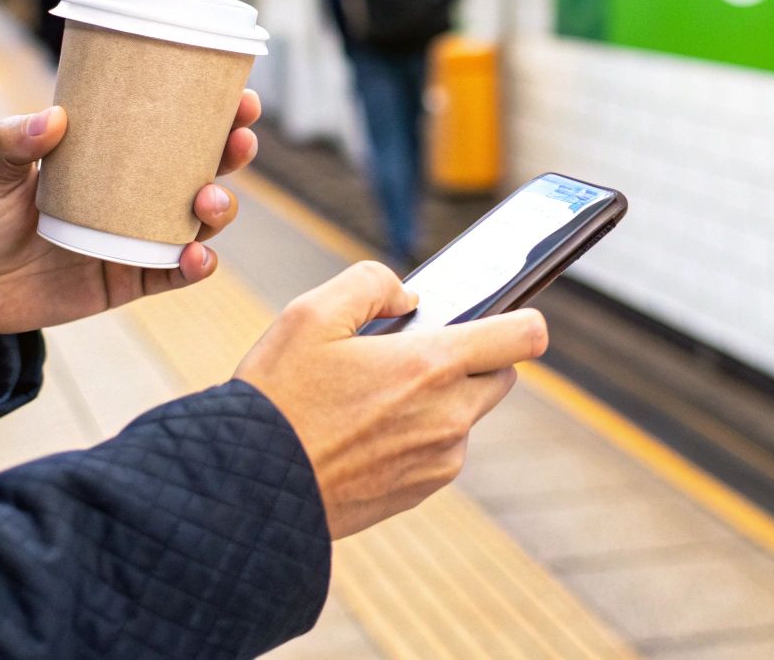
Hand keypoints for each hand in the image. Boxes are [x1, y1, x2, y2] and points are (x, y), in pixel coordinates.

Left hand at [0, 90, 261, 340]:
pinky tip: (197, 258)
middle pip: (200, 168)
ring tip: (208, 202)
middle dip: (231, 153)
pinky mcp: (126, 280)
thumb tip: (54, 117)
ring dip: (219, 209)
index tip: (238, 96)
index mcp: (107, 156)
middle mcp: (131, 194)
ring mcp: (133, 238)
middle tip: (239, 140)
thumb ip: (10, 143)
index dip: (211, 112)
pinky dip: (194, 267)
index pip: (168, 126)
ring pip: (197, 222)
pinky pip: (172, 274)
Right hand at [235, 262, 548, 538]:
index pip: (523, 337)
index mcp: (431, 365)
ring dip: (440, 399)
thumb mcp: (310, 314)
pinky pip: (442, 449)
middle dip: (471, 358)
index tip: (506, 317)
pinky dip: (420, 434)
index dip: (522, 319)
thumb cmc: (278, 399)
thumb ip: (371, 283)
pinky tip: (366, 431)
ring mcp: (440, 458)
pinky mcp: (423, 489)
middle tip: (409, 354)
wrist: (250, 487)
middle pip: (500, 375)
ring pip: (467, 413)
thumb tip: (409, 297)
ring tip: (373, 396)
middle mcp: (449, 415)